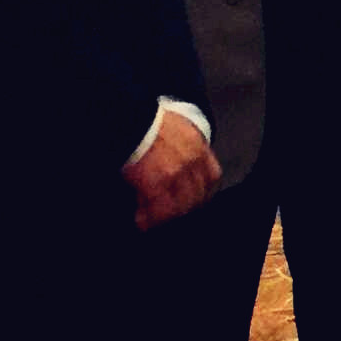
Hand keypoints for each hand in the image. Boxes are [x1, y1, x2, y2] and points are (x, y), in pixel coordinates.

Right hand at [126, 109, 218, 231]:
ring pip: (180, 207)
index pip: (212, 176)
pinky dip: (149, 219)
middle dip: (185, 208)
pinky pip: (158, 211)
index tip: (195, 198)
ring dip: (167, 216)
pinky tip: (140, 221)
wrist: (128, 119)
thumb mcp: (174, 126)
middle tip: (171, 214)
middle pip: (197, 196)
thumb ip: (183, 145)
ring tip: (154, 220)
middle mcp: (191, 162)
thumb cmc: (144, 120)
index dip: (204, 191)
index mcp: (197, 145)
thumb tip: (175, 162)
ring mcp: (175, 175)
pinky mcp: (156, 184)